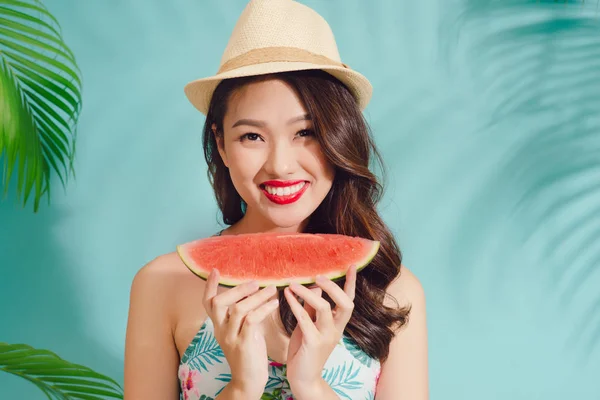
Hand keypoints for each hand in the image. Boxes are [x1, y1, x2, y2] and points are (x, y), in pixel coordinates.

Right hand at [203, 268, 277, 397]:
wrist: (248, 381)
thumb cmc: (249, 354)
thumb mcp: (242, 332)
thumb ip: (244, 314)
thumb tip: (254, 293)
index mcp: (219, 326)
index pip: (208, 303)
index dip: (210, 286)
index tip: (215, 270)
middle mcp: (221, 330)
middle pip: (219, 302)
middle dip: (237, 289)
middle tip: (255, 282)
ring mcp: (231, 337)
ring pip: (238, 309)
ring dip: (256, 296)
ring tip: (271, 289)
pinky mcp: (244, 344)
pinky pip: (252, 320)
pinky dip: (263, 309)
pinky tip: (274, 304)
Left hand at [283, 265, 357, 393]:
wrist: (302, 378)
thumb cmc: (304, 349)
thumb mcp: (309, 325)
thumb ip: (312, 307)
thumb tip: (314, 286)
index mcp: (337, 324)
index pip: (349, 300)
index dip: (351, 283)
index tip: (352, 265)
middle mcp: (336, 329)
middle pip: (345, 303)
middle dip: (333, 286)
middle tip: (318, 275)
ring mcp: (326, 336)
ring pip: (324, 307)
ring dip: (307, 292)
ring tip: (293, 283)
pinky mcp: (313, 343)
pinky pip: (305, 319)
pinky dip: (295, 304)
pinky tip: (286, 295)